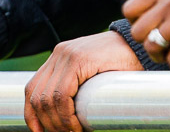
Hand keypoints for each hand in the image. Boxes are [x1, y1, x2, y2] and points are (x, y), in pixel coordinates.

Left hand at [24, 31, 141, 131]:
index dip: (32, 114)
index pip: (33, 88)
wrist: (138, 47)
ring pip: (48, 98)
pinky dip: (66, 116)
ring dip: (57, 123)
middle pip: (37, 96)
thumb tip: (61, 115)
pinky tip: (76, 126)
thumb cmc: (118, 65)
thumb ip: (74, 84)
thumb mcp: (89, 74)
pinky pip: (62, 94)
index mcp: (58, 57)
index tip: (39, 131)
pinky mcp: (79, 58)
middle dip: (47, 123)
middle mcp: (59, 53)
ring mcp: (67, 54)